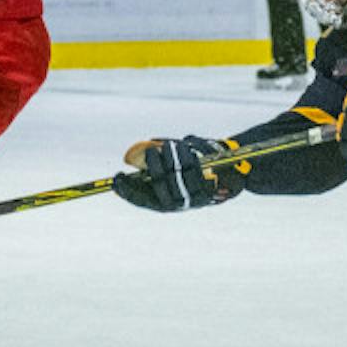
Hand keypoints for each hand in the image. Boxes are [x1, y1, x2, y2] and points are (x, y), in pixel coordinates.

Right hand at [112, 136, 243, 211]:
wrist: (230, 174)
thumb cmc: (193, 172)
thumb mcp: (171, 171)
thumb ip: (154, 165)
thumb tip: (133, 156)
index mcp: (164, 203)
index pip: (140, 200)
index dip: (126, 191)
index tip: (116, 177)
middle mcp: (178, 203)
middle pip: (160, 185)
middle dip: (153, 167)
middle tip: (150, 153)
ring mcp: (194, 196)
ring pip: (177, 174)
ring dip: (170, 157)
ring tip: (168, 146)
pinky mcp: (210, 185)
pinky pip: (194, 167)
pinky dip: (186, 153)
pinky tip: (184, 143)